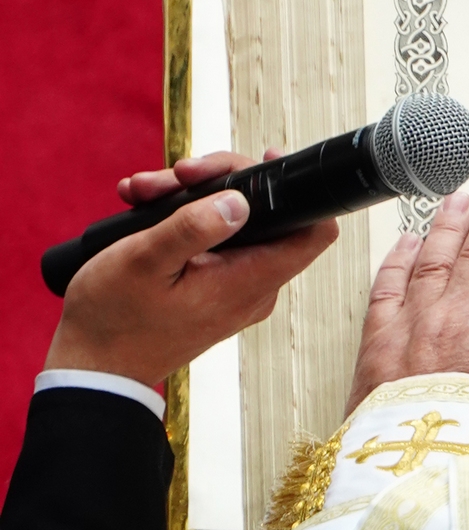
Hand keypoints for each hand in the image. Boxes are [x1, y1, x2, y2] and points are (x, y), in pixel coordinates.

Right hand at [44, 150, 338, 385]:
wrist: (94, 367)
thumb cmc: (113, 320)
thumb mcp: (144, 262)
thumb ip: (193, 228)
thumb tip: (239, 202)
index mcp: (250, 281)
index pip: (313, 232)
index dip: (301, 191)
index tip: (265, 162)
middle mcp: (254, 287)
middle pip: (269, 217)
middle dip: (220, 183)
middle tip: (176, 175)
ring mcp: (236, 290)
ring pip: (235, 226)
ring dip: (191, 199)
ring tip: (144, 192)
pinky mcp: (215, 290)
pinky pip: (215, 245)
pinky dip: (185, 221)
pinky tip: (145, 208)